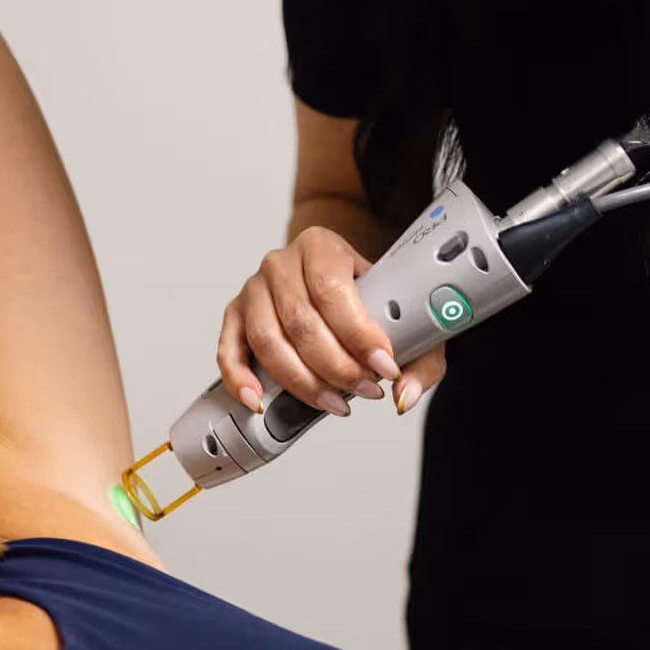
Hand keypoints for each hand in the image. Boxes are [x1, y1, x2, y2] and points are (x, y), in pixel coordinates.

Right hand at [218, 227, 445, 420]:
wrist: (336, 282)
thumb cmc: (366, 295)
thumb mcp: (404, 315)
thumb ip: (419, 356)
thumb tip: (405, 395)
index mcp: (321, 247)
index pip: (332, 291)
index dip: (358, 334)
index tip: (384, 366)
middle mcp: (281, 263)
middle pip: (301, 322)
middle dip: (336, 367)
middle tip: (365, 389)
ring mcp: (253, 289)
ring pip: (268, 342)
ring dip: (303, 382)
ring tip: (335, 402)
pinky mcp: (235, 316)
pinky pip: (229, 351)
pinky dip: (242, 380)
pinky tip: (260, 402)